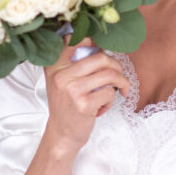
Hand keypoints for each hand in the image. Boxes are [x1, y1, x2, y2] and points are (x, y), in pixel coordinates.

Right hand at [43, 37, 130, 156]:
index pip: (76, 41)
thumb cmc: (68, 104)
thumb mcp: (63, 79)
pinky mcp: (83, 105)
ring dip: (120, 83)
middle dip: (116, 66)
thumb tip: (101, 41)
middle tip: (118, 77)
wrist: (62, 133)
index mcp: (55, 66)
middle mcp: (61, 76)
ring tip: (118, 90)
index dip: (95, 42)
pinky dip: (112, 100)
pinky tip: (103, 106)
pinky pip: (110, 93)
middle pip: (101, 57)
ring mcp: (72, 90)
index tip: (104, 51)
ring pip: (110, 74)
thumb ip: (75, 61)